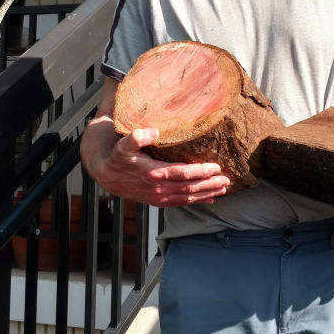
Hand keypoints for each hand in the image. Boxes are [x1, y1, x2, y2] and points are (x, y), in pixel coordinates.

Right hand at [94, 127, 229, 207]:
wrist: (107, 175)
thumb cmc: (119, 156)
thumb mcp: (124, 143)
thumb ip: (137, 137)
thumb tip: (154, 131)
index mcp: (153, 172)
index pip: (182, 173)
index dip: (200, 171)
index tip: (216, 167)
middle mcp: (158, 188)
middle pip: (189, 187)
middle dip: (209, 184)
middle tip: (226, 181)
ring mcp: (159, 196)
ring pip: (187, 197)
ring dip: (206, 194)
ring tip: (223, 189)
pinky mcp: (158, 201)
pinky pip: (180, 203)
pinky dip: (196, 201)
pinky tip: (209, 199)